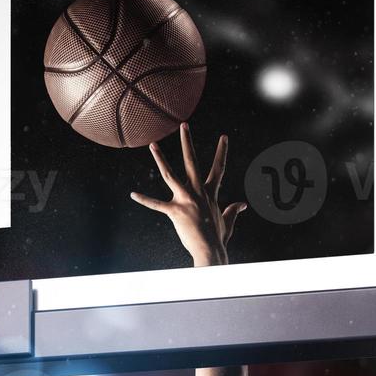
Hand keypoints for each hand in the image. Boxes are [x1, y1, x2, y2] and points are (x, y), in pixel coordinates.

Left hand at [131, 124, 247, 267]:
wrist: (210, 250)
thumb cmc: (218, 238)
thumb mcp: (228, 222)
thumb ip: (233, 211)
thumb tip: (243, 205)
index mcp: (210, 193)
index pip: (219, 168)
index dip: (222, 152)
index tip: (223, 137)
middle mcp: (197, 192)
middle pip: (191, 161)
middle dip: (187, 142)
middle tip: (183, 126)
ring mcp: (185, 200)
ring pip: (170, 174)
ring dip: (160, 159)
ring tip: (152, 145)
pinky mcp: (175, 212)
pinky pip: (156, 205)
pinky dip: (144, 200)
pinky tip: (133, 194)